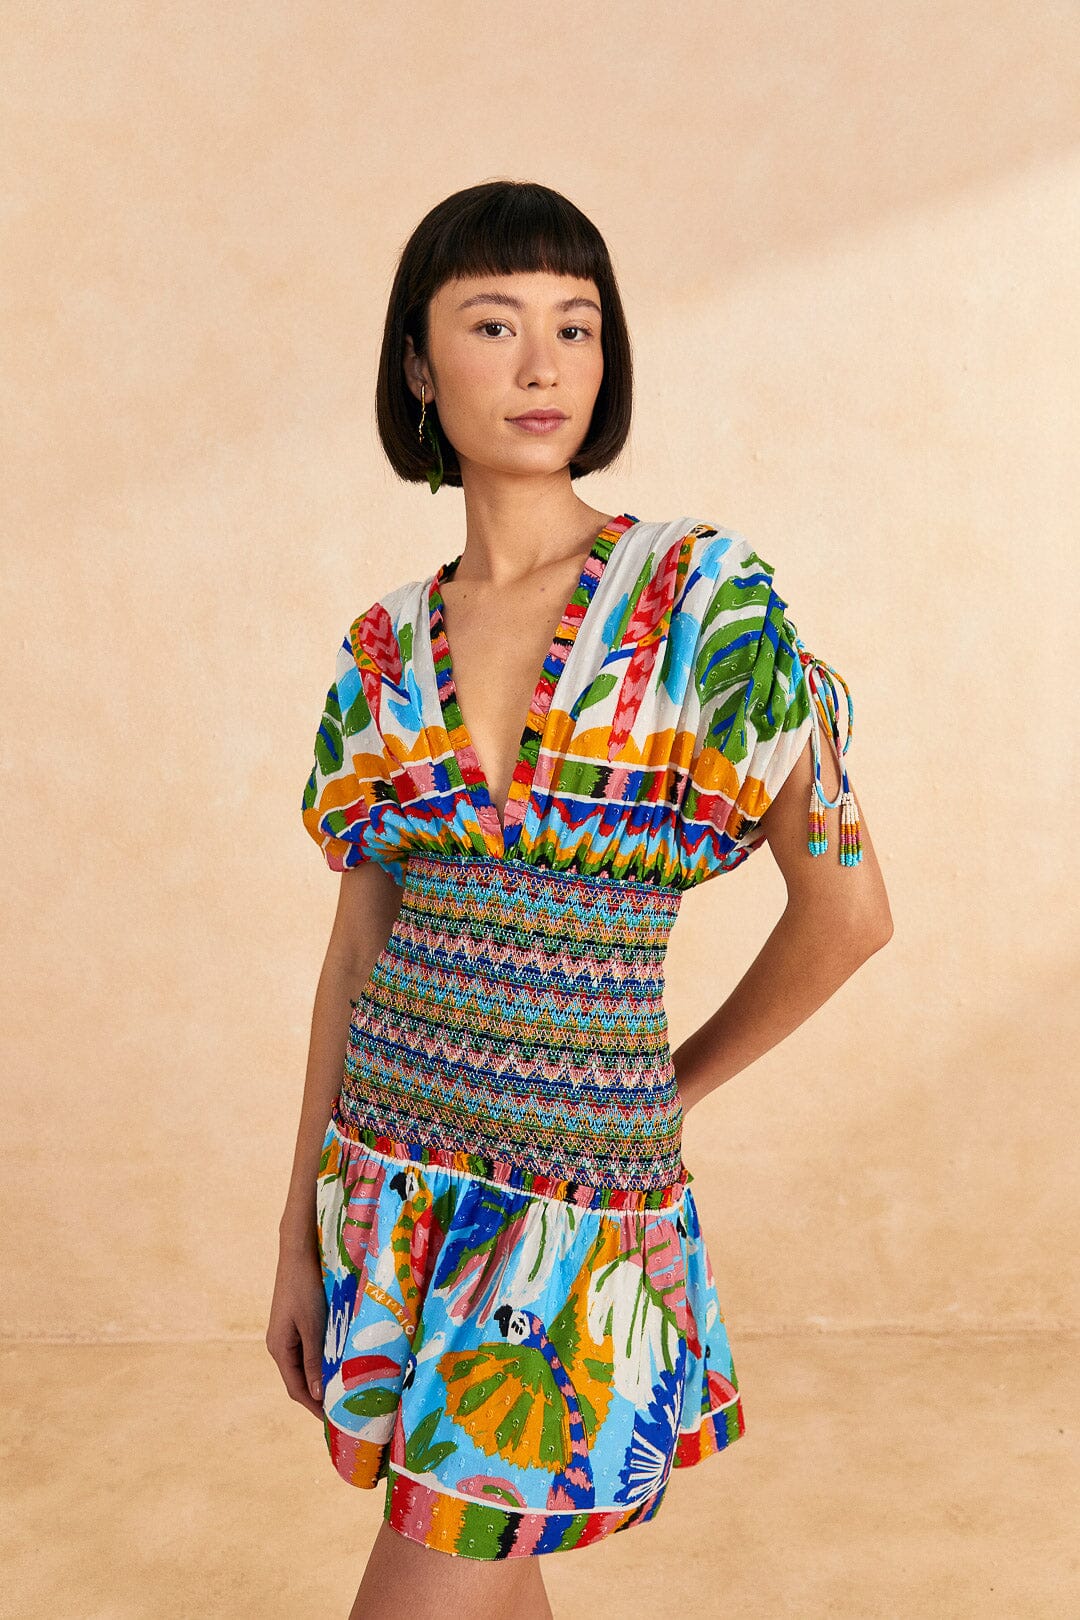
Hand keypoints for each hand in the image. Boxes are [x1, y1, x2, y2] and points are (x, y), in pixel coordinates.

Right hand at [265, 1241, 326, 1418]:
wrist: (299, 1252)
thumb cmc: (305, 1288)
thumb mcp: (313, 1326)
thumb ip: (315, 1360)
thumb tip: (317, 1396)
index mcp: (279, 1349)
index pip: (297, 1389)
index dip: (314, 1407)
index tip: (333, 1422)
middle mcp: (280, 1344)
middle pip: (300, 1380)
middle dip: (319, 1396)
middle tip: (343, 1410)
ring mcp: (288, 1333)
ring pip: (306, 1364)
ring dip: (322, 1378)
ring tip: (344, 1391)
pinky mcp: (297, 1321)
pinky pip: (309, 1349)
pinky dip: (323, 1360)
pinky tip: (339, 1362)